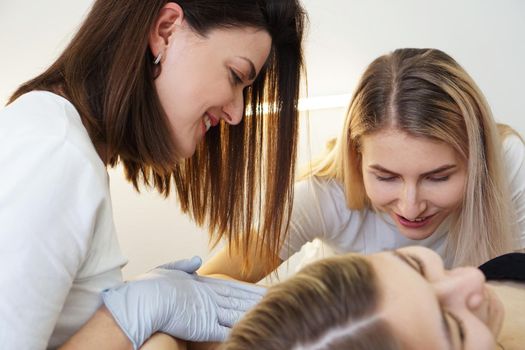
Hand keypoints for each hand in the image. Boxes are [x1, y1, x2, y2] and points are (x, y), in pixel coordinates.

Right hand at [102, 257, 264, 349]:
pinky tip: (253, 329)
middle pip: (241, 299)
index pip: (233, 287)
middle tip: (279, 298)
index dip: (249, 288)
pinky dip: (240, 330)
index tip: (264, 288)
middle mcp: (210, 297)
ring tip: (273, 312)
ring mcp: (209, 311)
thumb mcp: (169, 271)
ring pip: (238, 313)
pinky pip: (227, 330)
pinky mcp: (204, 326)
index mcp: (202, 284)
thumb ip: (184, 266)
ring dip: (255, 313)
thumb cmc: (150, 288)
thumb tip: (196, 260)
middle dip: (258, 300)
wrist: (141, 302)